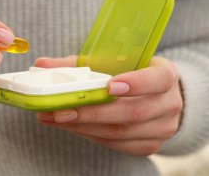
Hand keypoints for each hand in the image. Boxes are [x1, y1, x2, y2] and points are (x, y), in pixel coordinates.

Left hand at [35, 56, 182, 155]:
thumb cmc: (128, 74)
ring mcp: (162, 129)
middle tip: (60, 110)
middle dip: (92, 113)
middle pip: (132, 112)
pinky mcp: (148, 146)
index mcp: (165, 76)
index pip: (158, 80)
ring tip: (56, 119)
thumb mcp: (111, 63)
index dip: (136, 83)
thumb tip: (41, 65)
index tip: (110, 86)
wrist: (154, 97)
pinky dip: (91, 135)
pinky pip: (117, 144)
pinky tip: (72, 127)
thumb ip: (76, 64)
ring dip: (85, 127)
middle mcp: (169, 105)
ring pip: (121, 133)